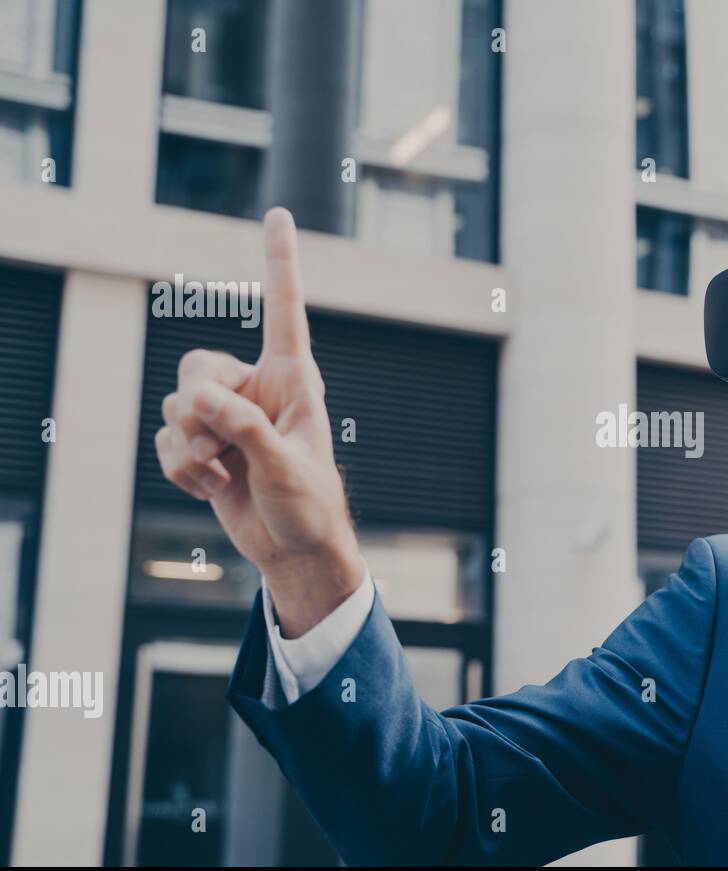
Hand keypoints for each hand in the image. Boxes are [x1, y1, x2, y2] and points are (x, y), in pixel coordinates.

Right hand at [155, 208, 364, 637]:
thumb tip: (196, 398)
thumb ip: (244, 428)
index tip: (280, 213)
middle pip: (196, 365)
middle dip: (194, 407)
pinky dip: (180, 469)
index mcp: (293, 379)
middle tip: (215, 445)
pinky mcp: (203, 444)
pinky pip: (167, 440)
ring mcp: (226, 417)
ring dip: (188, 446)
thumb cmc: (308, 505)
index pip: (284, 310)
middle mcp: (256, 388)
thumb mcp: (285, 467)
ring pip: (174, 406)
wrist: (293, 548)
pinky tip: (212, 488)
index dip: (279, 262)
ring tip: (222, 473)